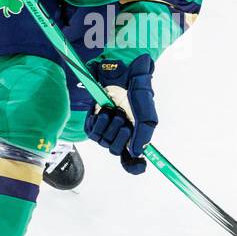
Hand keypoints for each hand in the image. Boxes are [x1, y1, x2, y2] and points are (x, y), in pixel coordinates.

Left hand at [84, 55, 156, 173]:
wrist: (124, 70)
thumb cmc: (138, 90)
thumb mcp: (146, 114)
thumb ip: (143, 135)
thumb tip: (135, 154)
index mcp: (134, 134)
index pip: (131, 160)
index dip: (133, 166)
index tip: (139, 164)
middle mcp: (120, 132)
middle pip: (115, 150)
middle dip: (119, 134)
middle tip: (123, 117)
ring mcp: (105, 126)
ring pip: (102, 141)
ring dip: (108, 124)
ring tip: (113, 109)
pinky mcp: (92, 118)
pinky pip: (90, 132)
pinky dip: (96, 121)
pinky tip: (102, 110)